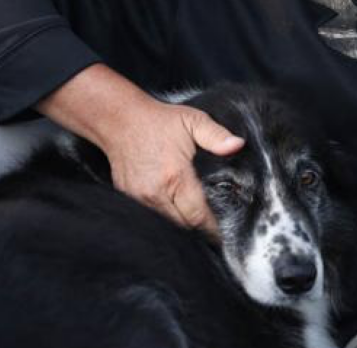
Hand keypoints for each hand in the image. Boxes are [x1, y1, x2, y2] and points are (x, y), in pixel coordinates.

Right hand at [37, 64, 244, 234]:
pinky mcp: (127, 197)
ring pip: (164, 225)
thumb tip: (237, 145)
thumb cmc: (157, 120)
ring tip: (194, 227)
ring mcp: (138, 197)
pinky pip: (149, 216)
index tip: (221, 238)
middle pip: (182, 227)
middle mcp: (155, 192)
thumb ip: (216, 135)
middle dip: (197, 232)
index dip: (211, 230)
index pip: (197, 216)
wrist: (119, 119)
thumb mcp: (192, 120)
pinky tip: (173, 213)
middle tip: (211, 233)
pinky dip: (162, 219)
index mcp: (175, 176)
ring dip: (180, 228)